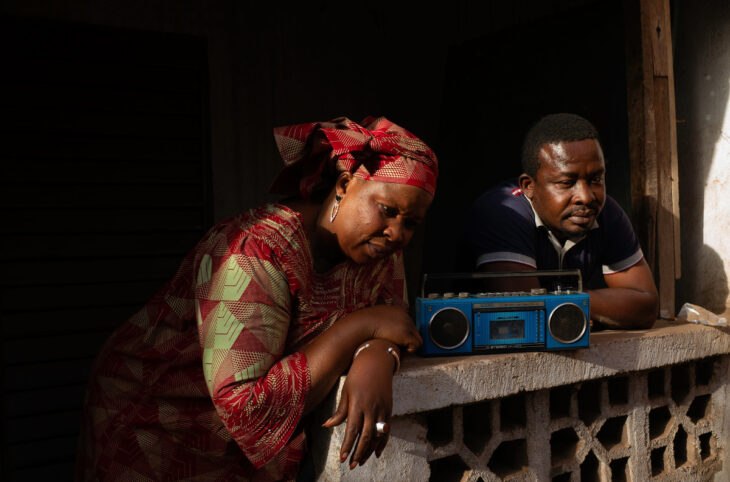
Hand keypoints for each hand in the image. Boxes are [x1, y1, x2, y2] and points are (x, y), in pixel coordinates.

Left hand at [322, 339, 395, 468]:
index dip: (347, 446)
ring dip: (369, 451)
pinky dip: (382, 443)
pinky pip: (387, 430)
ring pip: (377, 436)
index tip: (342, 458)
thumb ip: (340, 411)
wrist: (377, 361)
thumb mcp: (346, 391)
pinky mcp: (389, 409)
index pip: (352, 430)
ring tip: (361, 461)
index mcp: (358, 404)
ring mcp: (382, 409)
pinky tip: (377, 453)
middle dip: (358, 453)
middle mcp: (371, 408)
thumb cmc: (357, 375)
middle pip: (365, 437)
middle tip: (351, 465)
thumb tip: (327, 425)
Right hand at [364, 306, 421, 353]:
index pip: (408, 323)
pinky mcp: (407, 334)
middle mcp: (405, 316)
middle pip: (414, 331)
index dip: (403, 333)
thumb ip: (383, 321)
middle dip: (407, 339)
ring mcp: (407, 325)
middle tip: (398, 346)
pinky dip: (409, 350)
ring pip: (417, 338)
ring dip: (409, 345)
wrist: (363, 324)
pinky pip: (416, 345)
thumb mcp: (377, 318)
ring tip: (399, 349)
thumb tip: (384, 329)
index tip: (397, 340)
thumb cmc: (365, 323)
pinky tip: (399, 351)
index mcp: (399, 311)